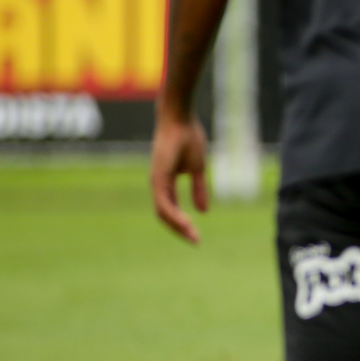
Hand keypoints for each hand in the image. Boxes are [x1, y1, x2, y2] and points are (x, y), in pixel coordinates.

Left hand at [150, 111, 209, 243]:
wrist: (180, 118)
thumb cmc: (188, 138)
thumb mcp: (198, 168)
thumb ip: (198, 189)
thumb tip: (203, 211)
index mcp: (165, 183)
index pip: (170, 210)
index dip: (182, 224)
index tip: (197, 236)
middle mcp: (157, 184)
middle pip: (165, 215)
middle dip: (180, 230)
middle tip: (195, 242)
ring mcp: (156, 181)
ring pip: (163, 212)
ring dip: (178, 226)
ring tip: (193, 236)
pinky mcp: (158, 177)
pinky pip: (164, 203)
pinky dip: (174, 215)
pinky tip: (187, 222)